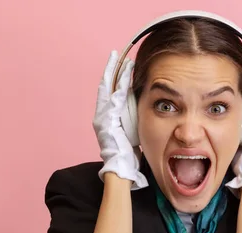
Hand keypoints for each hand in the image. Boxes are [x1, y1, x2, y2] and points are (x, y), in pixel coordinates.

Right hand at [93, 50, 147, 189]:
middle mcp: (101, 115)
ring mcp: (103, 116)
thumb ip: (131, 122)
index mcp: (106, 119)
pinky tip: (126, 71)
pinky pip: (115, 96)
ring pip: (109, 88)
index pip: (110, 94)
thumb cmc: (127, 157)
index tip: (121, 66)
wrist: (119, 169)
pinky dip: (120, 83)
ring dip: (116, 72)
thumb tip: (140, 113)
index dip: (114, 79)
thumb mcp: (130, 134)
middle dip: (111, 70)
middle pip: (106, 86)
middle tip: (116, 55)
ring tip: (121, 58)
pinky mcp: (108, 119)